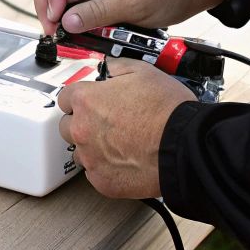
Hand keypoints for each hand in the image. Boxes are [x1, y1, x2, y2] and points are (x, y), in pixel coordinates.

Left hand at [56, 58, 195, 198]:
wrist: (184, 146)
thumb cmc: (167, 111)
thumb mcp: (143, 72)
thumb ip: (117, 67)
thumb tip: (108, 68)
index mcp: (87, 100)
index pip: (65, 98)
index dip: (80, 99)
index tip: (89, 102)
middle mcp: (82, 130)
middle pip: (68, 126)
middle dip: (84, 123)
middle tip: (108, 124)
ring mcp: (90, 158)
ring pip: (80, 152)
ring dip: (93, 147)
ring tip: (119, 144)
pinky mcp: (102, 182)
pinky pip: (95, 174)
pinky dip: (106, 168)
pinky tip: (125, 161)